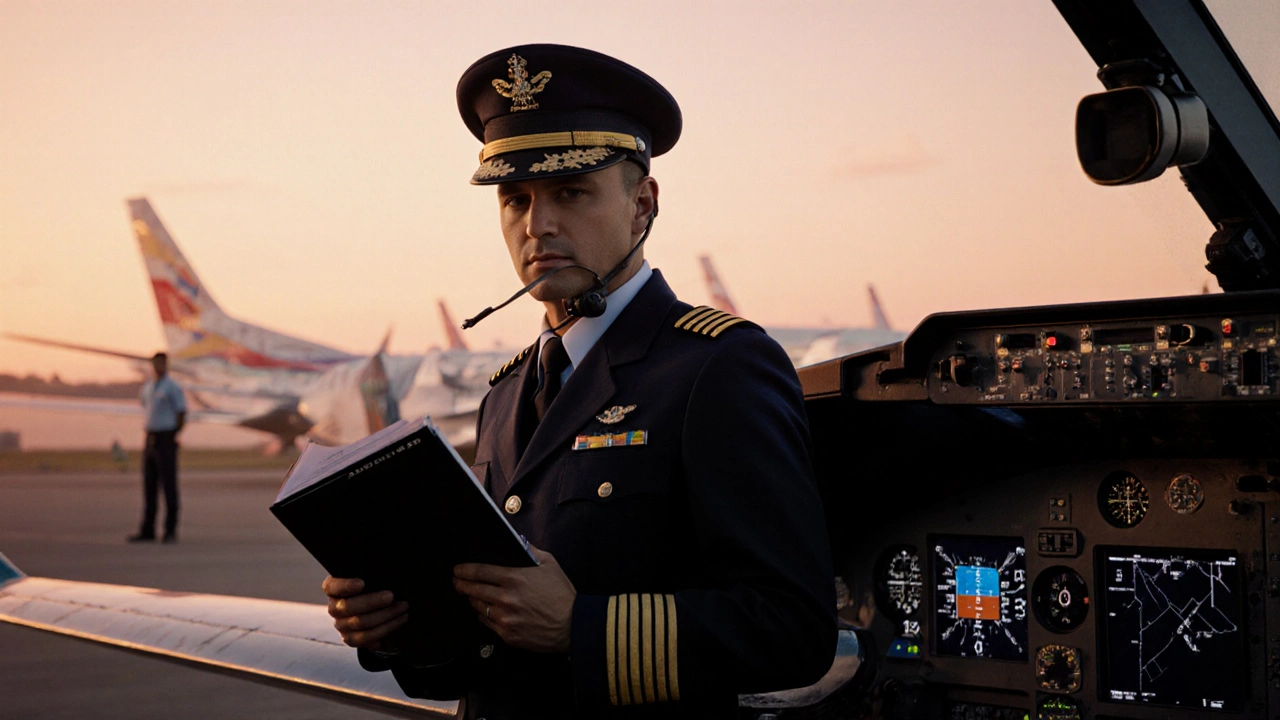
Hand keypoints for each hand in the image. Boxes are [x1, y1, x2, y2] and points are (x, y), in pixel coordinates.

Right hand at [322, 576, 409, 650]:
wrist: (377, 608)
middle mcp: (334, 608)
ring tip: (403, 608)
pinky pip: (366, 638)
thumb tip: (387, 574)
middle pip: (348, 606)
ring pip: (360, 623)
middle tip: (391, 596)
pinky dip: (385, 629)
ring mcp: (341, 625)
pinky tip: (399, 621)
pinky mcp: (351, 639)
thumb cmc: (374, 586)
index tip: (362, 583)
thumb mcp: (370, 577)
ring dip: (385, 615)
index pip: (332, 587)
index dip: (345, 586)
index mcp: (333, 588)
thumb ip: (372, 575)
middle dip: (372, 601)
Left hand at [453, 546, 575, 652]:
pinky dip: (484, 616)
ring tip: (472, 596)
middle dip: (461, 584)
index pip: (480, 572)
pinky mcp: (507, 634)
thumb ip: (530, 551)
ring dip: (472, 600)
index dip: (464, 570)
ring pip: (478, 607)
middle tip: (457, 582)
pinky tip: (487, 611)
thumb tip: (518, 542)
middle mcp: (506, 599)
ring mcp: (505, 618)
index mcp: (515, 578)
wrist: (573, 625)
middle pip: (473, 590)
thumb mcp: (549, 564)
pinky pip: (487, 623)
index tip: (457, 570)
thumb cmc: (562, 594)